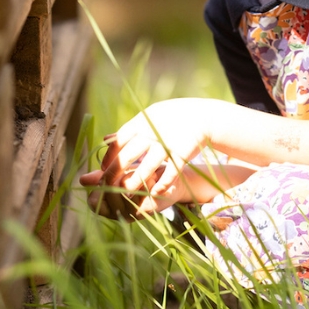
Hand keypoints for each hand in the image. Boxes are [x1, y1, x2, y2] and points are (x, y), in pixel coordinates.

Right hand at [79, 138, 181, 218]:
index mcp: (108, 207)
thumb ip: (102, 175)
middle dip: (115, 178)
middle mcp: (119, 214)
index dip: (98, 185)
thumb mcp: (118, 172)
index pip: (93, 201)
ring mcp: (134, 214)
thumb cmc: (141, 174)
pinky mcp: (149, 210)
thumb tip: (82, 179)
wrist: (171, 179)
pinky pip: (142, 192)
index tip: (106, 172)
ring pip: (123, 193)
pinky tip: (152, 174)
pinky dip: (146, 180)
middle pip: (108, 195)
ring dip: (131, 178)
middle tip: (124, 167)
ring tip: (140, 169)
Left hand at [105, 98, 221, 199]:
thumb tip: (105, 139)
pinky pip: (169, 173)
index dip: (109, 157)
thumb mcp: (149, 117)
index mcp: (142, 123)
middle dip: (114, 172)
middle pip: (127, 156)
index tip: (104, 168)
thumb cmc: (172, 117)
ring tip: (126, 192)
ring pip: (146, 168)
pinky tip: (153, 192)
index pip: (118, 142)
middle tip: (107, 184)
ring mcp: (167, 145)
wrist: (203, 116)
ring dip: (134, 182)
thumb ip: (129, 129)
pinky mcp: (182, 155)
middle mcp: (153, 133)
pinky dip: (161, 184)